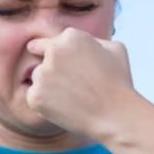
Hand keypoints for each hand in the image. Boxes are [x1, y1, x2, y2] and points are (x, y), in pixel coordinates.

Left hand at [25, 27, 136, 141]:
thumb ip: (93, 40)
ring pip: (38, 79)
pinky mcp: (35, 96)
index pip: (47, 43)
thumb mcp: (115, 49)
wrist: (115, 116)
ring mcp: (42, 74)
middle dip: (51, 71)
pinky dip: (45, 104)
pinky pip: (34, 97)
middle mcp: (53, 52)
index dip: (51, 54)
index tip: (55, 64)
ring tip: (72, 99)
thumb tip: (82, 41)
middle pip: (41, 61)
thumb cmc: (119, 83)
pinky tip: (65, 108)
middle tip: (70, 87)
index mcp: (71, 37)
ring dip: (48, 87)